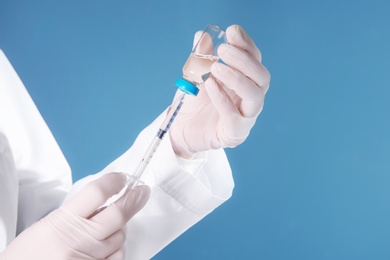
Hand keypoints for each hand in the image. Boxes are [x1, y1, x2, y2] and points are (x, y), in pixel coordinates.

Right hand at [0, 173, 149, 259]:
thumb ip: (76, 212)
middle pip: (117, 213)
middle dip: (134, 199)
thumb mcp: (47, 225)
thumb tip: (105, 201)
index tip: (121, 178)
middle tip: (141, 191)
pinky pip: (118, 256)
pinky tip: (108, 245)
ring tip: (111, 225)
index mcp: (62, 222)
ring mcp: (89, 259)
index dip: (113, 182)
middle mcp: (79, 240)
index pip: (96, 193)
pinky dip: (117, 248)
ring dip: (121, 227)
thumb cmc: (30, 254)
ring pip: (120, 236)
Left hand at [170, 24, 270, 157]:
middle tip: (223, 50)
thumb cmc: (194, 103)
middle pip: (262, 76)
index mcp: (246, 81)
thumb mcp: (195, 75)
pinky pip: (234, 116)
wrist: (182, 130)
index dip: (246, 45)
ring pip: (255, 95)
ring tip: (215, 68)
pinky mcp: (235, 133)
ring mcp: (246, 116)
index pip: (254, 60)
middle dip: (244, 60)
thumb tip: (202, 35)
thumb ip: (201, 57)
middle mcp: (250, 97)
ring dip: (237, 78)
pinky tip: (210, 85)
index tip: (232, 31)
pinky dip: (222, 99)